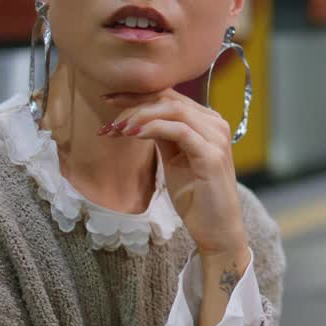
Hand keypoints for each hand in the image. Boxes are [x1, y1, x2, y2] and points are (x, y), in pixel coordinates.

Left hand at [102, 89, 245, 256]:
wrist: (217, 230)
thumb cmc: (196, 197)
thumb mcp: (174, 160)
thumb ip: (163, 136)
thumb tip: (137, 118)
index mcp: (207, 122)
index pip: (169, 96)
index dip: (137, 95)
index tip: (108, 101)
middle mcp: (215, 124)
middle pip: (168, 98)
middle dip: (133, 104)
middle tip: (108, 121)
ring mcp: (216, 138)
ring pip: (172, 109)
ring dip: (139, 116)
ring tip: (116, 129)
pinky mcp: (212, 154)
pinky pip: (178, 130)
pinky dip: (152, 128)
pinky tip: (133, 135)